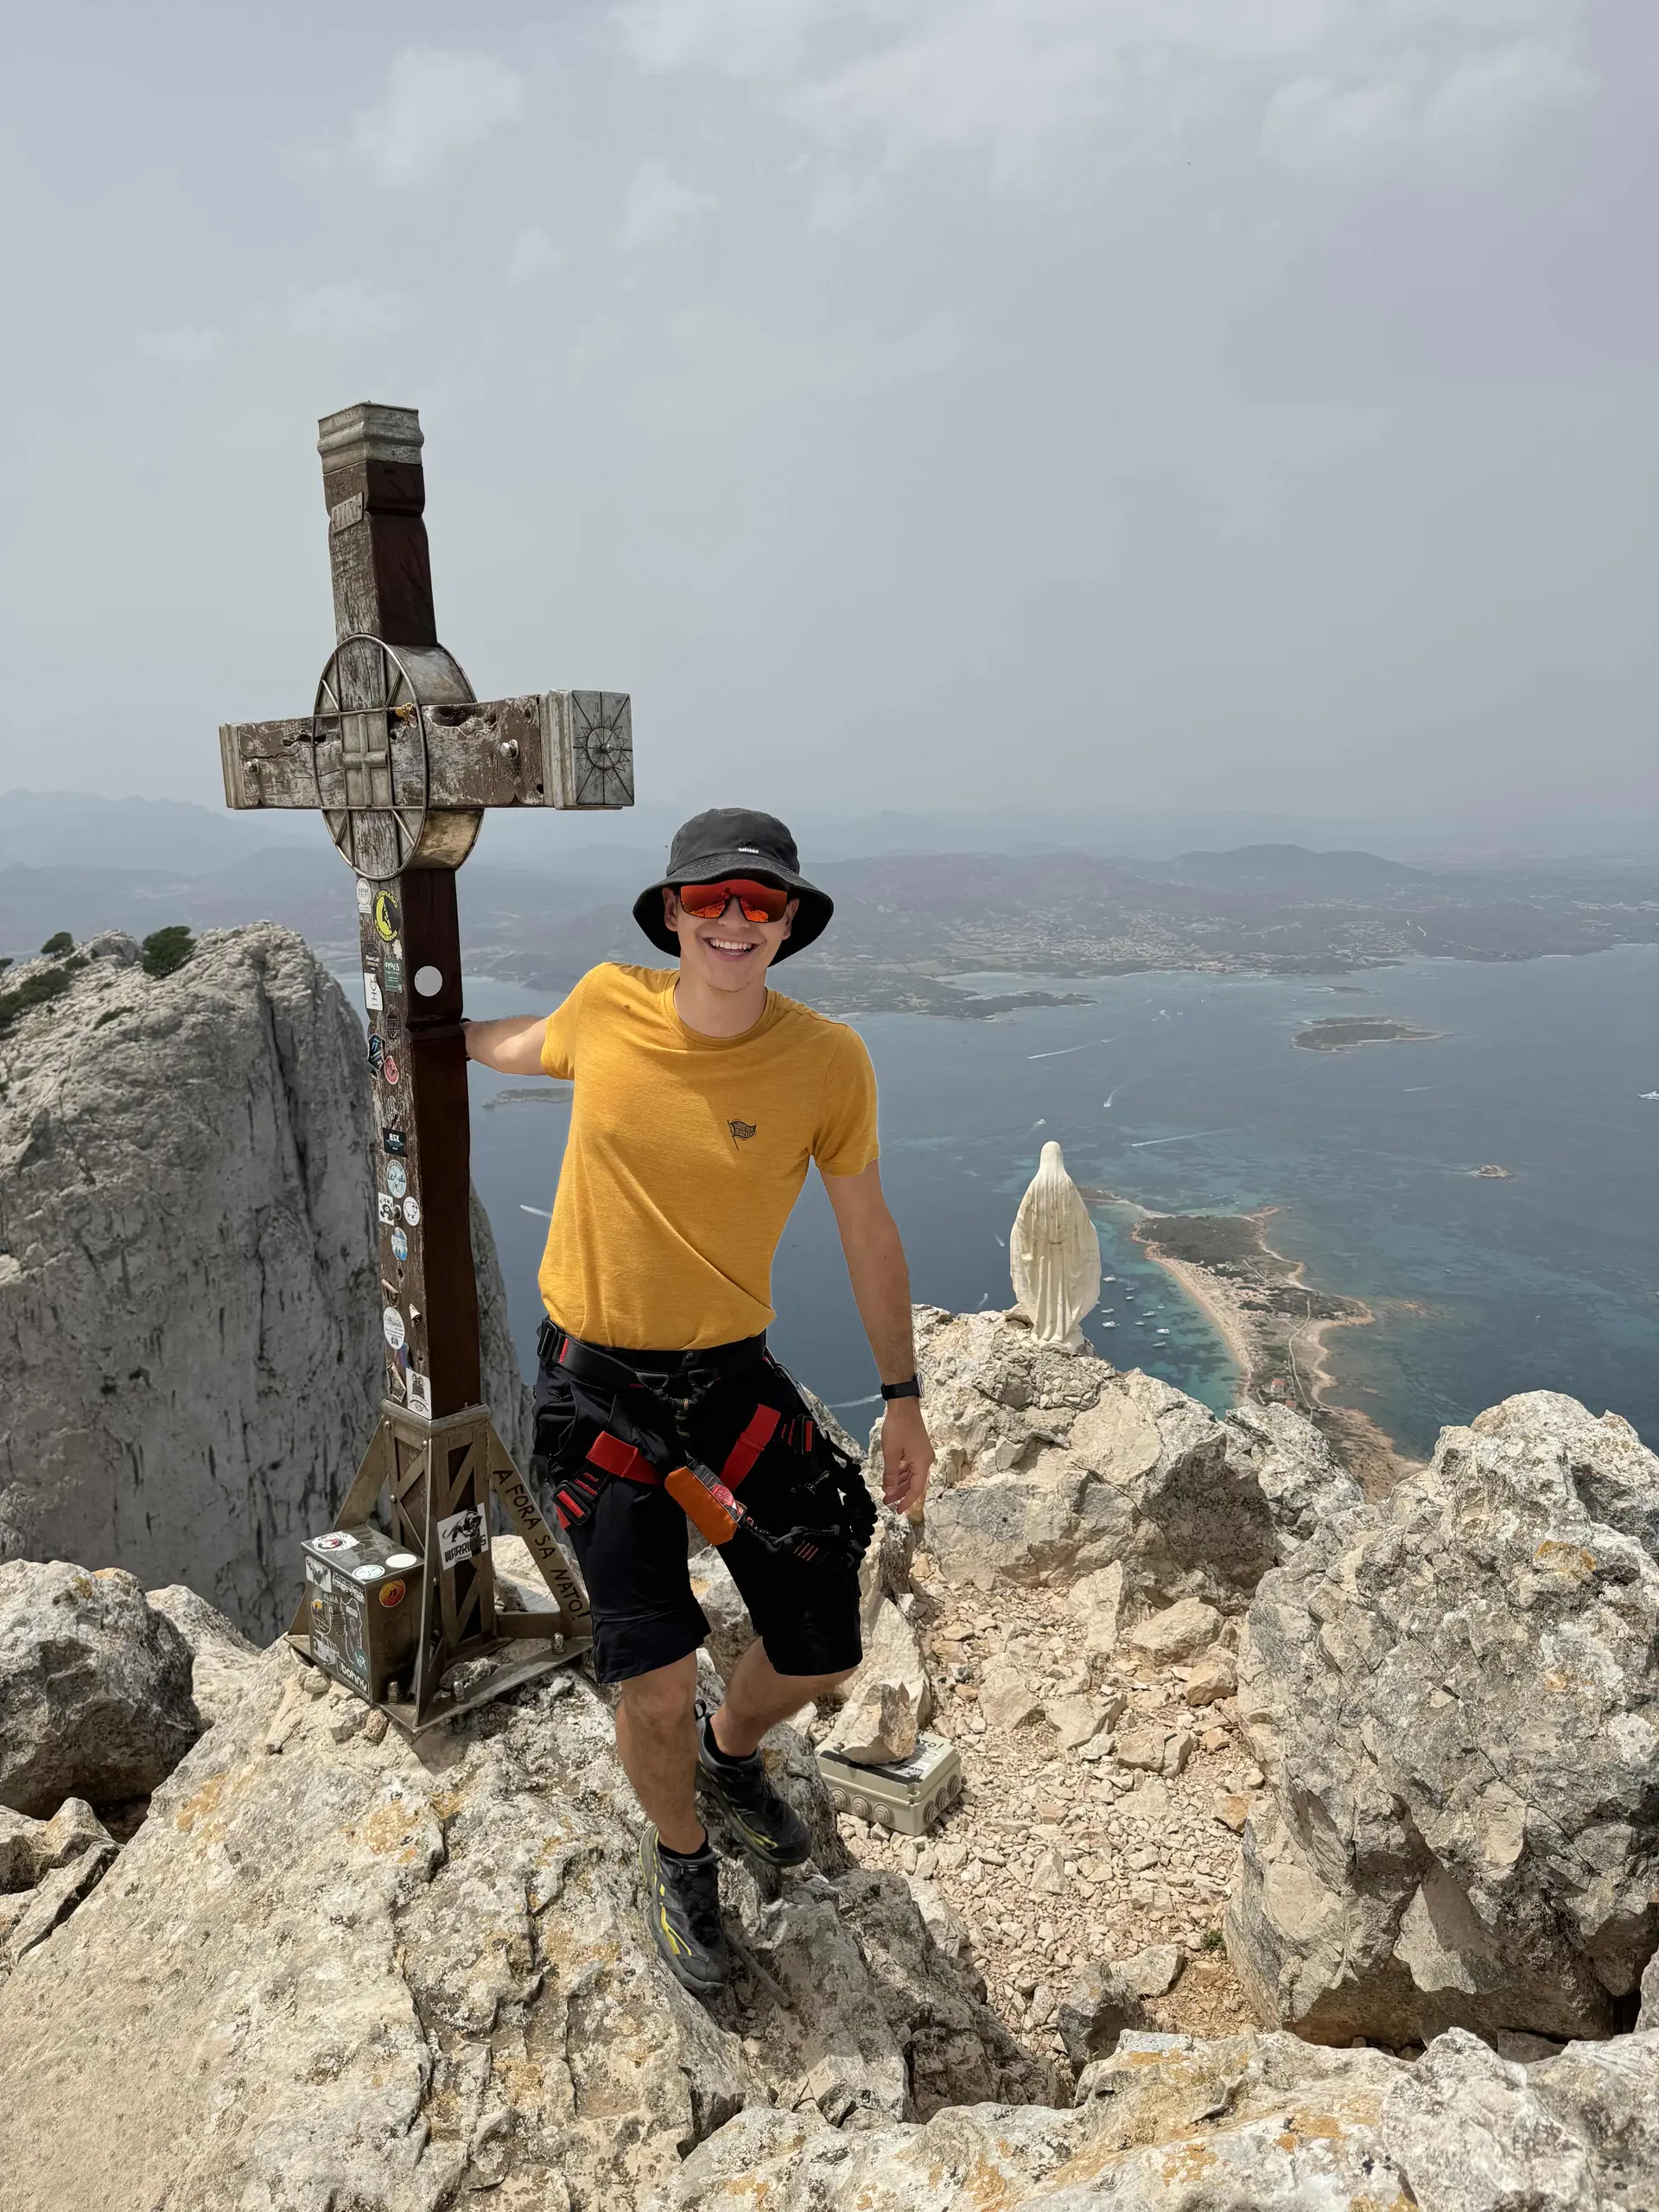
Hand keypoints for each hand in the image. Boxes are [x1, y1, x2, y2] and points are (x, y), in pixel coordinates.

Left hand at [879, 1398, 933, 1517]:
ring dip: (900, 1484)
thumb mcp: (891, 1454)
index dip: (907, 1502)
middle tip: (886, 1502)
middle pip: (914, 1483)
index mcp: (922, 1463)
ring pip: (912, 1475)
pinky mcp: (917, 1448)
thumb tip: (890, 1492)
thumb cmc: (897, 1429)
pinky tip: (892, 1477)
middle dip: (900, 1494)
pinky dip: (902, 1473)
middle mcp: (925, 1460)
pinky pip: (910, 1466)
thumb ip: (891, 1475)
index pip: (916, 1489)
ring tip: (887, 1492)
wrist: (903, 1405)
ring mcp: (921, 1454)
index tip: (897, 1511)